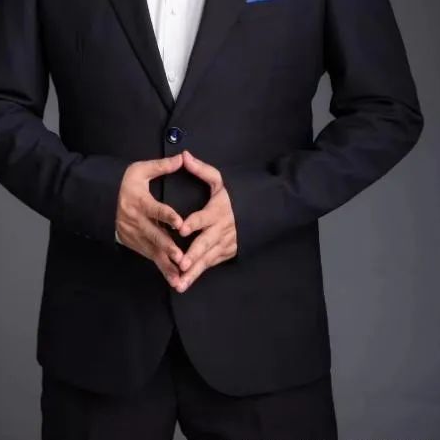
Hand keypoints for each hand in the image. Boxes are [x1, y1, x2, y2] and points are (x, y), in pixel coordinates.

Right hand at [115, 154, 185, 285]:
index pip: (155, 209)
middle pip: (154, 236)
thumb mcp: (139, 170)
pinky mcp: (133, 244)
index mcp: (139, 201)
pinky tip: (173, 277)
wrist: (98, 199)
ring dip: (166, 264)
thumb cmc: (122, 183)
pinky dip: (161, 267)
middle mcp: (136, 221)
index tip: (180, 223)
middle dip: (168, 248)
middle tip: (182, 257)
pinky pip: (149, 256)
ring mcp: (133, 235)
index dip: (167, 216)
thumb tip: (182, 157)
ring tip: (180, 275)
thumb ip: (161, 166)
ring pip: (152, 251)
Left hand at [172, 150, 237, 292]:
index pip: (204, 217)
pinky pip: (210, 264)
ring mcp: (224, 243)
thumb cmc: (234, 194)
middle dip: (193, 255)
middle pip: (205, 243)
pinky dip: (198, 274)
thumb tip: (184, 156)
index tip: (182, 228)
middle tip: (181, 264)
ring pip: (207, 259)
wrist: (259, 211)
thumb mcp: (219, 179)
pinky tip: (184, 283)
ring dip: (193, 271)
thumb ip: (201, 170)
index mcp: (217, 210)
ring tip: (179, 283)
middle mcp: (220, 229)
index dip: (194, 222)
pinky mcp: (226, 253)